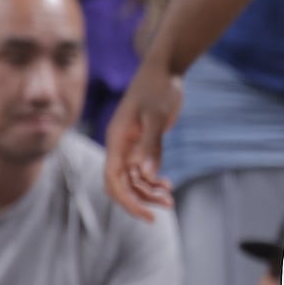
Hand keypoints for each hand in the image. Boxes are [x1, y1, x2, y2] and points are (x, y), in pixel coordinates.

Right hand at [104, 57, 181, 218]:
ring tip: (170, 198)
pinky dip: (154, 180)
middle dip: (141, 199)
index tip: (146, 215)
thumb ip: (150, 145)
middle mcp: (120, 146)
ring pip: (134, 179)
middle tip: (168, 204)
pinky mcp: (144, 143)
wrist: (166, 69)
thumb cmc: (159, 88)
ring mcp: (131, 145)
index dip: (126, 201)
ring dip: (149, 192)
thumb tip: (146, 175)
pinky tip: (168, 185)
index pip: (113, 179)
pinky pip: (144, 169)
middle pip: (122, 184)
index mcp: (116, 140)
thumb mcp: (156, 116)